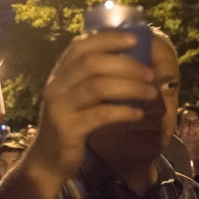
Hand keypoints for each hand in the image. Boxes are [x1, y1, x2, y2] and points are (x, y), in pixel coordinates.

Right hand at [28, 32, 157, 180]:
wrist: (48, 159)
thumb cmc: (69, 124)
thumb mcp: (75, 97)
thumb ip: (92, 79)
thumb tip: (133, 62)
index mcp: (58, 75)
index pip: (80, 47)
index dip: (108, 39)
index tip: (135, 40)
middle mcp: (55, 87)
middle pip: (92, 63)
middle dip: (127, 65)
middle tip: (150, 74)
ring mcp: (60, 108)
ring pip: (98, 87)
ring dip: (131, 87)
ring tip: (151, 93)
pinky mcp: (68, 129)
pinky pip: (101, 115)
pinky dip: (124, 112)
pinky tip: (138, 114)